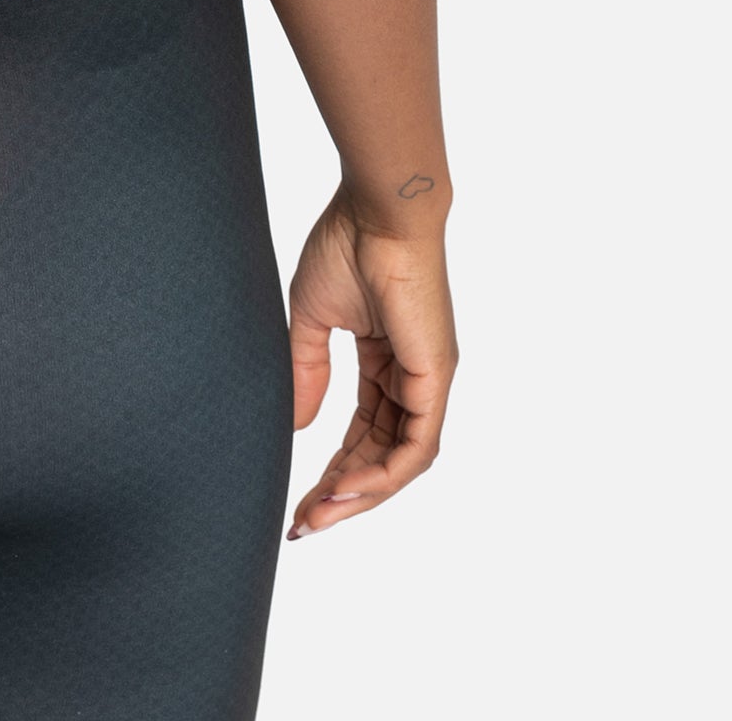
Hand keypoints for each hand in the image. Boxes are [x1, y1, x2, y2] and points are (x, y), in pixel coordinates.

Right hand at [286, 188, 455, 535]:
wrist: (377, 207)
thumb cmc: (346, 243)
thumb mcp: (312, 317)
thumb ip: (307, 370)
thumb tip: (296, 426)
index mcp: (387, 360)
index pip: (364, 431)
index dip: (334, 467)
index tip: (300, 498)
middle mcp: (413, 377)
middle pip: (382, 455)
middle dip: (343, 493)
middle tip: (304, 522)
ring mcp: (428, 380)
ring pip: (401, 461)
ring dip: (360, 494)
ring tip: (318, 515)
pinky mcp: (435, 377)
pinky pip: (417, 446)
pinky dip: (383, 475)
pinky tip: (347, 490)